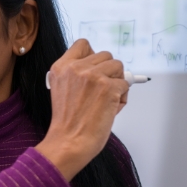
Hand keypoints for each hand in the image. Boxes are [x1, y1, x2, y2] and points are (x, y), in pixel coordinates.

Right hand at [35, 39, 128, 180]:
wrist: (68, 142)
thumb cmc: (68, 123)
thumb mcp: (62, 90)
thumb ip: (77, 75)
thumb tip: (103, 68)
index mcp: (60, 67)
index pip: (83, 44)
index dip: (93, 56)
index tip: (95, 68)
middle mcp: (76, 68)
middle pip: (105, 55)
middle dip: (108, 70)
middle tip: (103, 89)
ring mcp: (93, 76)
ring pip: (118, 66)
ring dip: (118, 81)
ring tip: (108, 99)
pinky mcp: (109, 87)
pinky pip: (126, 83)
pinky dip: (122, 96)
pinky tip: (111, 108)